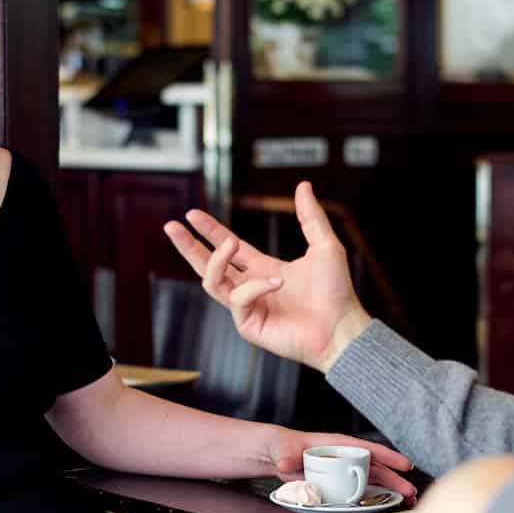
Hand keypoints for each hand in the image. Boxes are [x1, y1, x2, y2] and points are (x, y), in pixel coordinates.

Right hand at [163, 182, 372, 371]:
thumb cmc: (336, 292)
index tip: (191, 214)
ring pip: (212, 282)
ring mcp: (247, 308)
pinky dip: (254, 287)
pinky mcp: (248, 325)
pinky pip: (237, 299)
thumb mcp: (325, 245)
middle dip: (188, 246)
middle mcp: (251, 288)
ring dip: (216, 260)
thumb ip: (310, 217)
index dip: (210, 231)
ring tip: (229, 243)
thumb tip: (303, 185)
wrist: (342, 327)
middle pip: (208, 266)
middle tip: (171, 226)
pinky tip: (276, 283)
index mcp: (264, 269)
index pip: (228, 248)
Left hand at [265, 428, 416, 499]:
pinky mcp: (337, 484)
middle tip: (410, 492)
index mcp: (337, 445)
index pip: (367, 449)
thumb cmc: (281, 446)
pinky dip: (370, 499)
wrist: (274, 455)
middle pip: (375, 468)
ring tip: (406, 501)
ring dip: (388, 491)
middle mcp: (344, 458)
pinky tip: (384, 507)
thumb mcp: (282, 448)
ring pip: (371, 481)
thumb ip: (285, 456)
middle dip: (394, 479)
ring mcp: (342, 472)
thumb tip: (286, 465)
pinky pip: (357, 492)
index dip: (388, 457)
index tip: (405, 465)